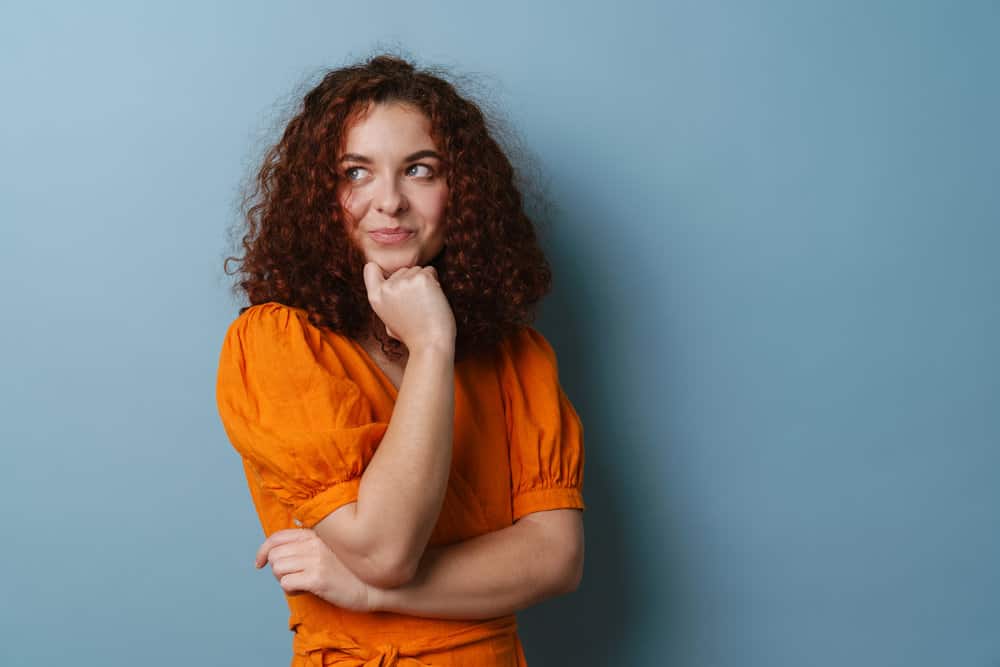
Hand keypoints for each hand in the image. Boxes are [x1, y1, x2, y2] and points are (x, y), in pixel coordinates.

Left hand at [255, 528, 372, 612]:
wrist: (374, 587)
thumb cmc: (350, 571)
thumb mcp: (329, 549)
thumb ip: (308, 544)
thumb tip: (277, 549)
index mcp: (316, 534)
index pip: (277, 537)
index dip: (263, 551)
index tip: (259, 563)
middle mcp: (315, 543)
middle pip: (274, 555)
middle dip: (279, 569)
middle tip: (294, 576)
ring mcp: (316, 560)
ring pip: (277, 569)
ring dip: (285, 580)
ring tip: (302, 583)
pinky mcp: (318, 578)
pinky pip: (286, 584)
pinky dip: (291, 591)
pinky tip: (306, 590)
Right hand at [363, 262, 455, 350]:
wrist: (429, 344)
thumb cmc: (413, 335)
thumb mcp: (388, 321)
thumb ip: (386, 302)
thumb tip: (387, 287)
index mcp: (375, 297)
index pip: (371, 268)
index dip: (382, 270)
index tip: (392, 279)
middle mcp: (387, 288)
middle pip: (402, 270)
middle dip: (411, 281)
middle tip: (417, 305)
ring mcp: (404, 281)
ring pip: (418, 270)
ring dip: (425, 283)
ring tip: (425, 305)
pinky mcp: (421, 279)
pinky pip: (431, 271)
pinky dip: (436, 282)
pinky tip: (434, 300)